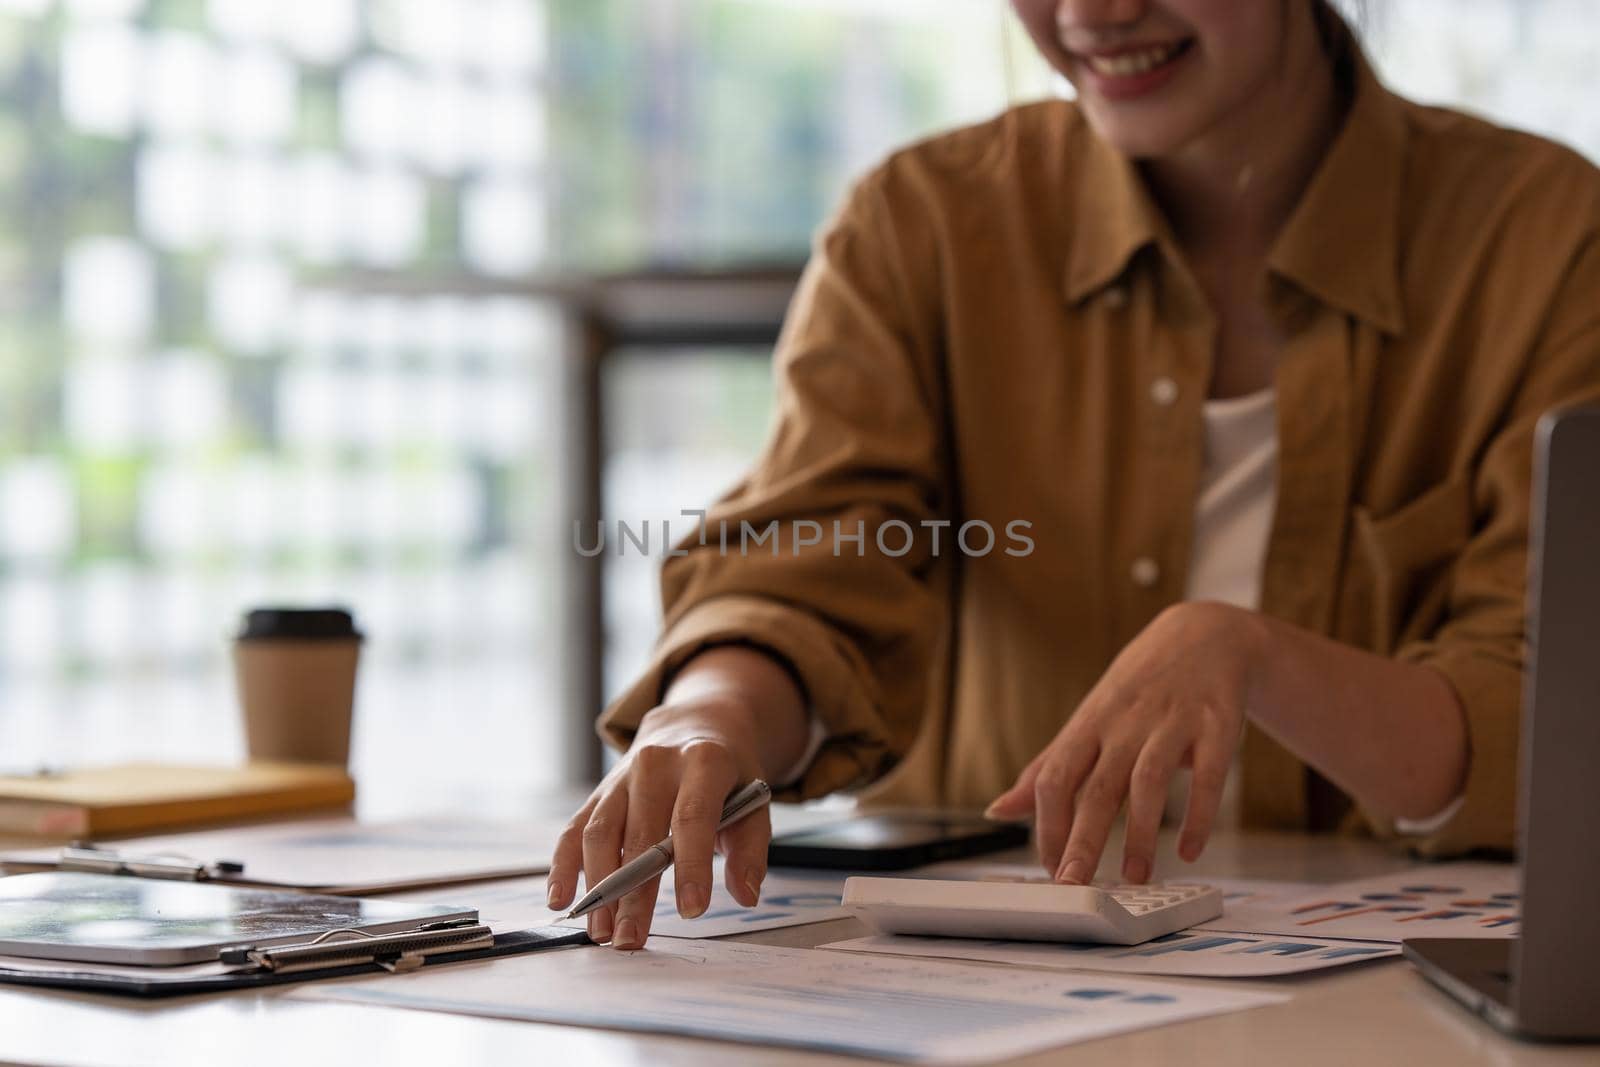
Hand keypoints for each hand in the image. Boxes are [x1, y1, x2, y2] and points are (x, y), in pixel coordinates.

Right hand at [545, 694, 772, 950]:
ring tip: (602, 932)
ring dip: (598, 887)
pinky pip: (575, 829)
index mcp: (703, 761)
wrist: (697, 726)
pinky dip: (564, 865)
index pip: (692, 817)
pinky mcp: (600, 792)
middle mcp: (656, 764)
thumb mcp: (755, 801)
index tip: (691, 910)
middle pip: (641, 835)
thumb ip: (751, 848)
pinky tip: (561, 898)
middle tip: (631, 939)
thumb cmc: (729, 776)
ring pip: (602, 834)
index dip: (691, 865)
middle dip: (634, 893)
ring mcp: (622, 776)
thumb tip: (746, 894)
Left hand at [985, 602, 1264, 884]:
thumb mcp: (1088, 721)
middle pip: (1098, 787)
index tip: (1050, 868)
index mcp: (1089, 725)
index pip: (1056, 777)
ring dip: (1141, 835)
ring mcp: (1171, 723)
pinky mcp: (1216, 725)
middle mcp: (1126, 724)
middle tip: (1075, 885)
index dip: (1048, 825)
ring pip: (1149, 782)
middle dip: (1084, 840)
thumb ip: (1047, 769)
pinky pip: (1209, 775)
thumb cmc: (1138, 689)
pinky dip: (1199, 815)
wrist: (1204, 636)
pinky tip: (1190, 851)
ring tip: (1136, 878)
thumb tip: (998, 810)